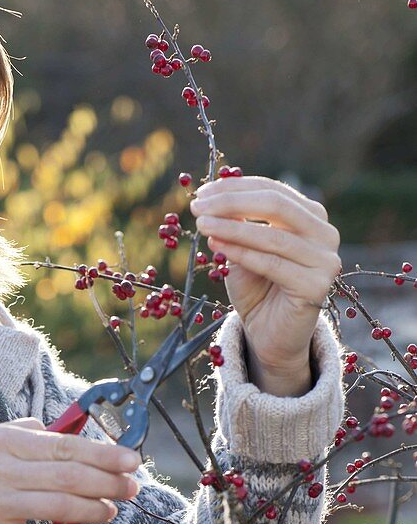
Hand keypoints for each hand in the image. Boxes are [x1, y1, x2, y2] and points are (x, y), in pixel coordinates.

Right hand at [0, 418, 140, 523]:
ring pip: (62, 507)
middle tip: (132, 487)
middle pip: (70, 476)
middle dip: (109, 482)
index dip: (104, 454)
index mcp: (2, 442)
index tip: (132, 459)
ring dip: (96, 510)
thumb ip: (24, 432)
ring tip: (111, 510)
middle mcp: (1, 472)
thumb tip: (63, 431)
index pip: (65, 446)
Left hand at [190, 176, 340, 392]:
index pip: (272, 190)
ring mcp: (326, 260)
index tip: (201, 191)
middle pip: (276, 205)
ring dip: (232, 227)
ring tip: (202, 225)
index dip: (235, 187)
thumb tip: (213, 195)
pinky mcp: (316, 286)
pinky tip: (216, 245)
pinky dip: (242, 252)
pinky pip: (272, 264)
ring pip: (272, 236)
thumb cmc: (256, 289)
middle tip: (198, 206)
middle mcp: (325, 234)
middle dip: (232, 202)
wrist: (269, 335)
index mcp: (311, 217)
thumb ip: (236, 223)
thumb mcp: (242, 249)